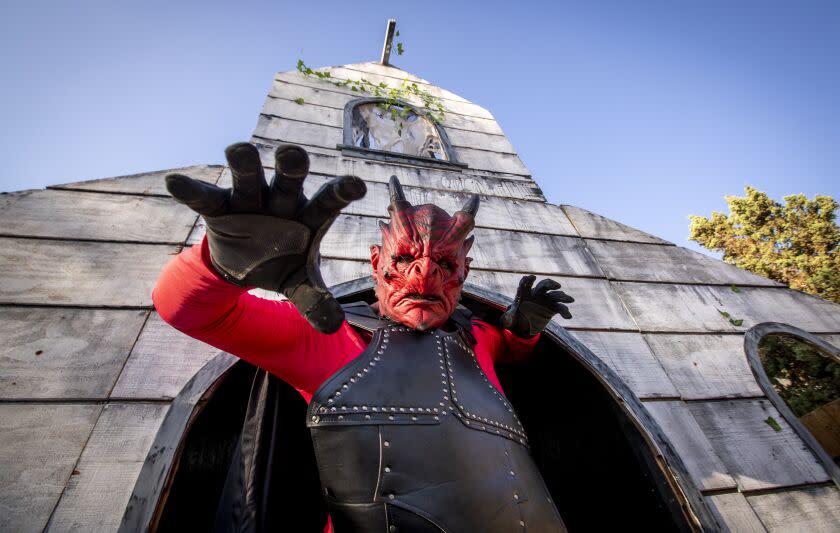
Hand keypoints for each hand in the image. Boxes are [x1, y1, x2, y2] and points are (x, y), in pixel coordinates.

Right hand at [165, 142, 365, 333]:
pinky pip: (204, 197)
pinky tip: (174, 183)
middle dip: (291, 166)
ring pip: (248, 177)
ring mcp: (249, 201)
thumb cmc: (280, 264)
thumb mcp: (298, 285)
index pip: (328, 201)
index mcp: (308, 216)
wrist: (245, 267)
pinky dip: (190, 190)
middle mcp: (280, 201)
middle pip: (288, 179)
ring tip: (238, 149)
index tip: (358, 186)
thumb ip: (315, 301)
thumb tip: (333, 327)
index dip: (341, 191)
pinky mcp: (219, 207)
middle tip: (292, 154)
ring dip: (244, 164)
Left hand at [500, 275, 573, 337]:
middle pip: (544, 285)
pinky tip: (568, 316)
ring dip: (563, 296)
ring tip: (571, 300)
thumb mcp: (510, 320)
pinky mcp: (553, 308)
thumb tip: (505, 321)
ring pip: (555, 295)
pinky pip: (560, 308)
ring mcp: (546, 300)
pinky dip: (565, 311)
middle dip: (550, 283)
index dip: (528, 280)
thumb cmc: (515, 319)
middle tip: (557, 285)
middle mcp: (536, 294)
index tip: (531, 277)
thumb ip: (507, 319)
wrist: (524, 326)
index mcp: (524, 293)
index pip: (526, 283)